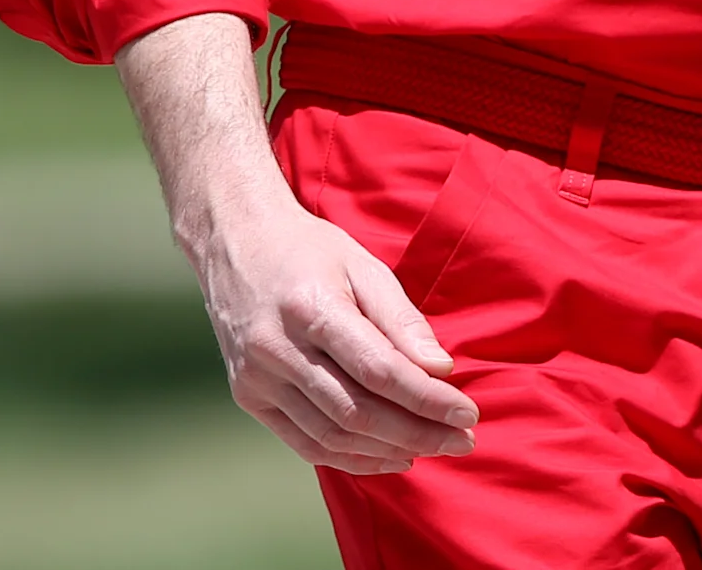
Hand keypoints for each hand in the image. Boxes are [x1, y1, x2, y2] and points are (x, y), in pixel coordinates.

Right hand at [192, 183, 480, 475]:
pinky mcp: (248, 397)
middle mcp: (277, 349)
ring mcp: (256, 378)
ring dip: (388, 451)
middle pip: (357, 411)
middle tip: (462, 441)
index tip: (467, 414)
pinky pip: (305, 443)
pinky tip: (390, 455)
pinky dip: (350, 457)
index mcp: (309, 308)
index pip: (379, 371)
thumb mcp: (363, 266)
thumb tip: (440, 370)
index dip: (427, 399)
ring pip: (331, 435)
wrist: (234, 244)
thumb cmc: (311, 252)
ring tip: (434, 449)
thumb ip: (401, 320)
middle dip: (417, 433)